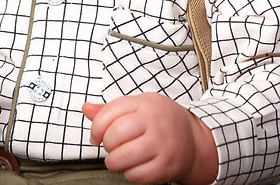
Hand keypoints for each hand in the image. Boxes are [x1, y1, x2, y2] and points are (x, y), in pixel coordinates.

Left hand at [83, 93, 216, 184]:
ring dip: (114, 162)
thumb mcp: (138, 106)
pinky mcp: (166, 166)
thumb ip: (111, 109)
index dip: (96, 128)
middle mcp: (154, 122)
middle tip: (113, 147)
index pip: (109, 114)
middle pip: (114, 136)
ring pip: (122, 158)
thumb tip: (86, 108)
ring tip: (120, 158)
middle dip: (107, 146)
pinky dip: (130, 174)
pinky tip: (135, 166)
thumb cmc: (160, 120)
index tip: (96, 136)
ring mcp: (162, 144)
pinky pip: (136, 175)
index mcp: (145, 104)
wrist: (193, 138)